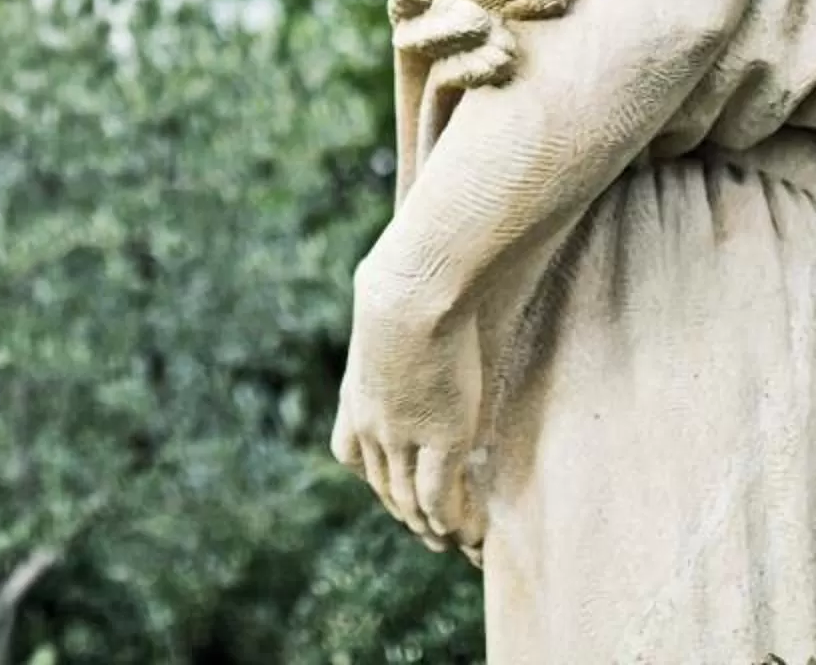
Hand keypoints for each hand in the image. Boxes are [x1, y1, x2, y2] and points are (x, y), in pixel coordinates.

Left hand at [330, 262, 487, 555]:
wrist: (411, 291)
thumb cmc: (402, 278)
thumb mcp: (382, 296)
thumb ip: (389, 308)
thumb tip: (388, 274)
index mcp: (356, 394)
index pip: (352, 453)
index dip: (372, 474)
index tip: (389, 485)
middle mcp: (374, 425)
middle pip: (382, 484)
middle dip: (402, 509)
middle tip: (423, 527)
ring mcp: (405, 437)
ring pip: (409, 500)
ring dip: (427, 525)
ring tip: (444, 540)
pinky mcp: (442, 441)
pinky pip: (440, 498)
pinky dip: (450, 519)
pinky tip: (463, 531)